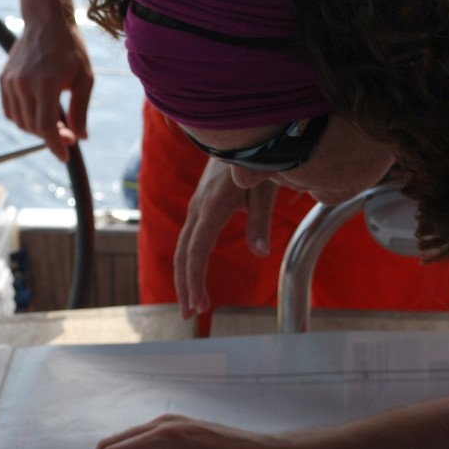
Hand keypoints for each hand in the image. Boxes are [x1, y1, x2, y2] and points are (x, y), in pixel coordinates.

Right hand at [0, 17, 92, 161]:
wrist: (46, 20)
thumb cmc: (71, 48)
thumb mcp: (85, 78)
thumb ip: (81, 109)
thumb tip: (81, 137)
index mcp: (46, 83)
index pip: (45, 126)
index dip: (55, 145)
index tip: (65, 157)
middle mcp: (23, 83)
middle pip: (33, 127)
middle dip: (51, 137)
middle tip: (69, 134)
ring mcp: (10, 82)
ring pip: (20, 121)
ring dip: (37, 129)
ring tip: (56, 121)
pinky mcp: (4, 79)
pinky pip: (10, 111)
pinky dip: (23, 118)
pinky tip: (38, 112)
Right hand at [175, 158, 277, 318]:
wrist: (242, 132)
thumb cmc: (258, 158)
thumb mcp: (265, 188)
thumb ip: (262, 221)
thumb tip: (260, 252)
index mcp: (211, 207)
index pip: (196, 251)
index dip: (195, 280)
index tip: (198, 305)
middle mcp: (198, 209)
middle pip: (183, 254)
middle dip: (185, 286)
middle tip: (190, 315)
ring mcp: (196, 207)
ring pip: (183, 248)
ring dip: (186, 277)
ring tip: (194, 303)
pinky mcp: (200, 206)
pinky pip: (190, 239)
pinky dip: (190, 263)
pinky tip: (196, 278)